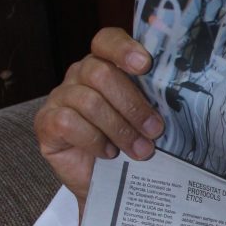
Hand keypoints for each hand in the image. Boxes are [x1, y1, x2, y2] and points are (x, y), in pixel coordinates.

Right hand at [34, 29, 162, 200]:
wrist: (109, 185)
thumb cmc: (129, 146)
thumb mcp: (146, 120)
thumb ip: (154, 100)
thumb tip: (179, 96)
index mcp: (105, 65)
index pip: (107, 40)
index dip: (124, 49)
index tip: (145, 65)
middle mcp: (79, 75)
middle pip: (102, 74)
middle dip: (133, 105)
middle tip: (155, 131)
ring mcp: (60, 97)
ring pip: (89, 101)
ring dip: (120, 129)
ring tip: (140, 151)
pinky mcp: (46, 122)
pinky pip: (69, 122)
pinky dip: (94, 140)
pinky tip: (109, 153)